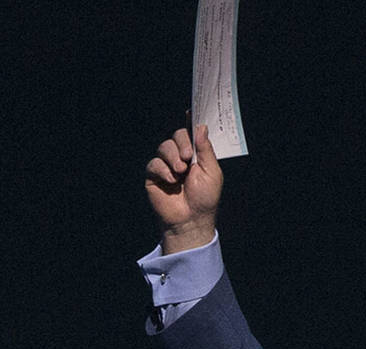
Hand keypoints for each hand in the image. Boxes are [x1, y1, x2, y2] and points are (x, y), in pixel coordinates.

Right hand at [144, 124, 222, 253]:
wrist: (191, 219)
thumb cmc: (205, 199)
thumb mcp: (212, 172)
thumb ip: (205, 149)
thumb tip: (201, 126)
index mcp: (197, 155)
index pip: (193, 134)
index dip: (191, 122)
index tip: (190, 111)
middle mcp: (181, 157)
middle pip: (177, 136)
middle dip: (183, 143)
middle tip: (188, 157)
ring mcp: (166, 165)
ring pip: (164, 147)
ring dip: (173, 157)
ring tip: (181, 172)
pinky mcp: (154, 175)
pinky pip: (154, 163)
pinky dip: (163, 170)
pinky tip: (171, 181)